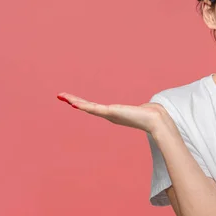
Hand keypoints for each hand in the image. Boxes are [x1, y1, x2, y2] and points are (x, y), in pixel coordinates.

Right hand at [57, 92, 173, 136]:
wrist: (155, 120)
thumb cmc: (151, 115)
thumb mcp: (142, 110)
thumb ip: (141, 109)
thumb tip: (146, 108)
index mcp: (114, 114)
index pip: (95, 107)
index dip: (84, 103)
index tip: (74, 100)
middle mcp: (109, 115)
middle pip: (88, 107)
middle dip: (74, 101)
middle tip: (60, 96)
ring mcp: (109, 114)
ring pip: (88, 107)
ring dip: (74, 101)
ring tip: (62, 96)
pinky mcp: (111, 112)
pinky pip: (94, 108)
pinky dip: (83, 105)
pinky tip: (74, 103)